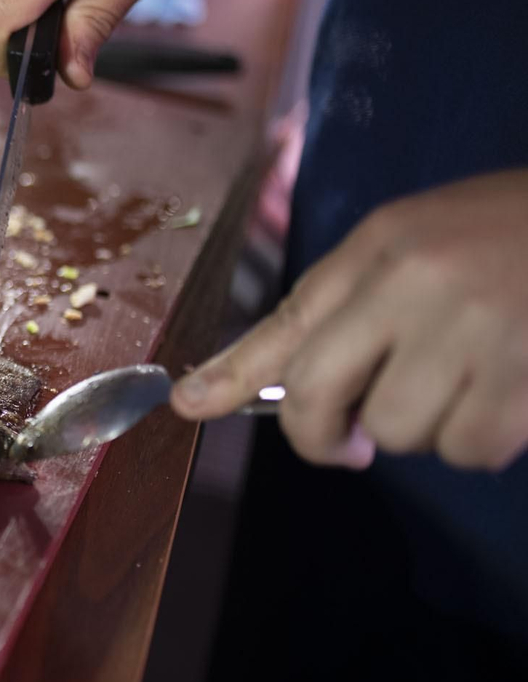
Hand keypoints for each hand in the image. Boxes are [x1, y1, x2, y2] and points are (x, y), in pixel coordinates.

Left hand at [172, 170, 527, 471]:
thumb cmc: (515, 232)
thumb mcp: (417, 242)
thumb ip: (342, 305)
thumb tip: (267, 377)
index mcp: (384, 248)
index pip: (287, 322)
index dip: (230, 375)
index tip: (186, 404)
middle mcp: (417, 285)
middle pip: (317, 394)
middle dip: (320, 432)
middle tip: (345, 440)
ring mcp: (474, 332)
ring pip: (394, 432)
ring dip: (422, 428)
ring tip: (464, 382)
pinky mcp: (524, 382)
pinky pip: (465, 449)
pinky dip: (480, 440)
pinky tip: (505, 398)